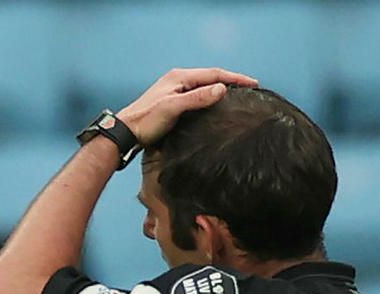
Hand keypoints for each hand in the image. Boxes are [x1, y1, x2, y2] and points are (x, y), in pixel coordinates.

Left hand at [115, 67, 258, 146]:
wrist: (125, 133)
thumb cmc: (146, 122)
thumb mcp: (173, 108)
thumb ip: (197, 98)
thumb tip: (222, 89)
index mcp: (179, 77)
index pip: (214, 73)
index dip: (235, 78)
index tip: (254, 83)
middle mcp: (177, 80)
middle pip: (211, 77)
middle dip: (231, 81)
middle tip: (251, 88)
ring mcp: (174, 90)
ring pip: (204, 86)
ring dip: (221, 89)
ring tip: (238, 95)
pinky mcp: (171, 102)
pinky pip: (197, 95)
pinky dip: (210, 98)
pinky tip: (217, 105)